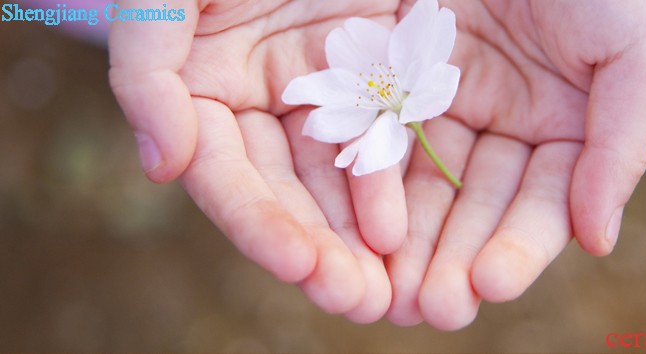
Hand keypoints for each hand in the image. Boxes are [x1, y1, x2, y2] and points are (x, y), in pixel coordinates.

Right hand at [108, 0, 407, 322]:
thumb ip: (146, 68)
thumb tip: (162, 167)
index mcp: (216, 91)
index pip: (231, 175)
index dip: (260, 223)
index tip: (302, 266)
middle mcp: (275, 105)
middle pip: (296, 194)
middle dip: (326, 251)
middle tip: (363, 301)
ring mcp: (335, 95)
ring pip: (354, 180)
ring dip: (378, 239)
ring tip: (409, 290)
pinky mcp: (391, 80)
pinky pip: (408, 138)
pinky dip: (421, 184)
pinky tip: (442, 224)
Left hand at [385, 0, 645, 328]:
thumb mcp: (637, 49)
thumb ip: (621, 146)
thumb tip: (597, 242)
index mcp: (564, 125)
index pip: (540, 202)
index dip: (518, 246)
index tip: (492, 286)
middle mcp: (502, 120)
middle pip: (473, 204)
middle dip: (452, 256)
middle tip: (430, 309)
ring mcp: (446, 96)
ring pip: (422, 179)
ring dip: (406, 237)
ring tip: (386, 289)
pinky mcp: (396, 68)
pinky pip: (377, 126)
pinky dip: (367, 175)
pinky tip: (357, 220)